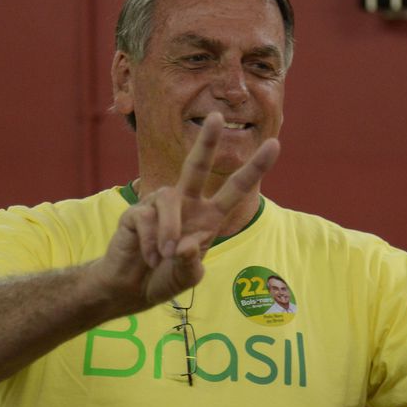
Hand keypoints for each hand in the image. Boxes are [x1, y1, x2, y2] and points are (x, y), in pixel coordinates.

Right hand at [98, 112, 279, 308]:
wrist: (131, 289)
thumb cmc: (164, 279)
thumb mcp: (187, 277)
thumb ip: (191, 264)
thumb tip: (185, 245)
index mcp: (208, 218)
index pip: (234, 189)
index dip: (254, 169)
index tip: (275, 144)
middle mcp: (185, 205)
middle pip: (196, 167)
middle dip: (206, 142)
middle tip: (216, 116)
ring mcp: (159, 206)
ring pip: (169, 200)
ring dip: (169, 231)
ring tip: (164, 256)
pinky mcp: (136, 212)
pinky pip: (146, 219)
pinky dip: (150, 243)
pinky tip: (147, 256)